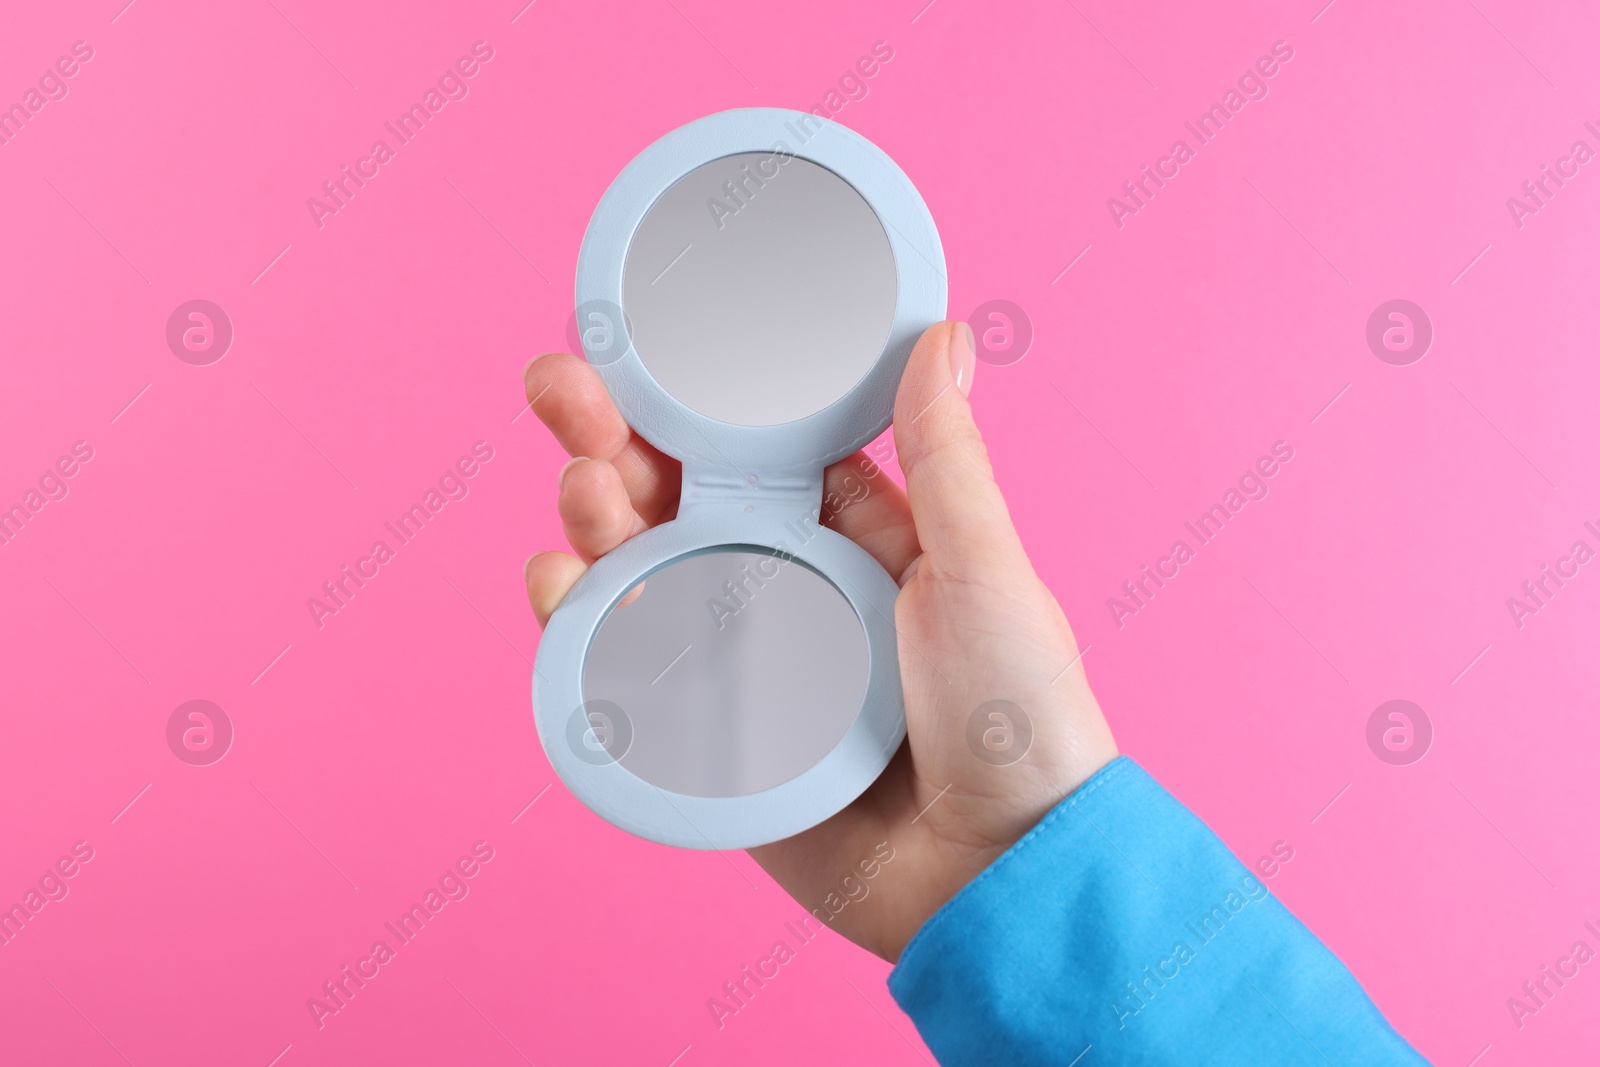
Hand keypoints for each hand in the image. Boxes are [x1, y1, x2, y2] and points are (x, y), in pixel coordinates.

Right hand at [522, 320, 1117, 961]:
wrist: (997, 872)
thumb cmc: (1018, 717)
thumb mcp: (985, 568)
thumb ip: (945, 456)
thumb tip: (944, 335)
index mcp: (854, 534)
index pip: (751, 448)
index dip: (691, 399)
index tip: (635, 352)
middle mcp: (787, 586)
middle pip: (675, 498)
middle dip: (611, 439)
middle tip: (564, 391)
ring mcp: (739, 660)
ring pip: (638, 571)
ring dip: (594, 518)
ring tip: (587, 490)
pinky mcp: (705, 735)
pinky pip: (624, 668)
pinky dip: (579, 620)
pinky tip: (559, 582)